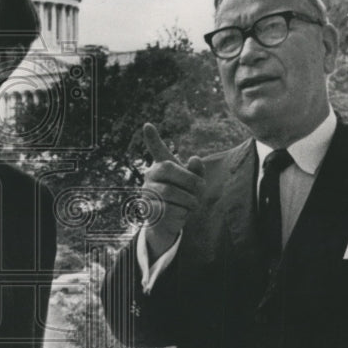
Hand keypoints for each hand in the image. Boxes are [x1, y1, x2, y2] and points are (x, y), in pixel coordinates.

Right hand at [140, 123, 205, 257]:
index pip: (157, 150)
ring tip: (192, 204)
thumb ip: (197, 171)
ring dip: (189, 200)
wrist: (169, 222)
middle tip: (201, 190)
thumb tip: (194, 158)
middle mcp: (151, 175)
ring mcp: (147, 191)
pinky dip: (182, 213)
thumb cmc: (183, 197)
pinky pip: (169, 208)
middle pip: (169, 169)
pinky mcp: (148, 208)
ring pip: (170, 192)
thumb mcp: (194, 184)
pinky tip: (181, 213)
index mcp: (163, 166)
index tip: (147, 125)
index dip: (152, 138)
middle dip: (190, 180)